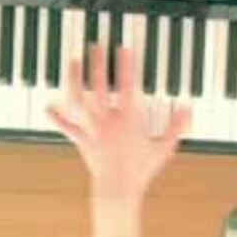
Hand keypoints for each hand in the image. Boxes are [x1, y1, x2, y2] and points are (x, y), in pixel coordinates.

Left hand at [46, 44, 191, 204]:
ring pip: (80, 100)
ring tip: (73, 63)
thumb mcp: (165, 147)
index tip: (124, 49)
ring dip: (74, 81)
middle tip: (94, 46)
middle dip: (97, 65)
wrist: (118, 190)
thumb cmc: (141, 170)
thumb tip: (187, 109)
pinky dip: (57, 117)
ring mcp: (93, 129)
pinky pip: (68, 127)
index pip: (127, 86)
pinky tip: (48, 107)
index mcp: (129, 119)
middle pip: (99, 87)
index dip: (126, 66)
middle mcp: (108, 120)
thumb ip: (176, 126)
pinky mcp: (83, 140)